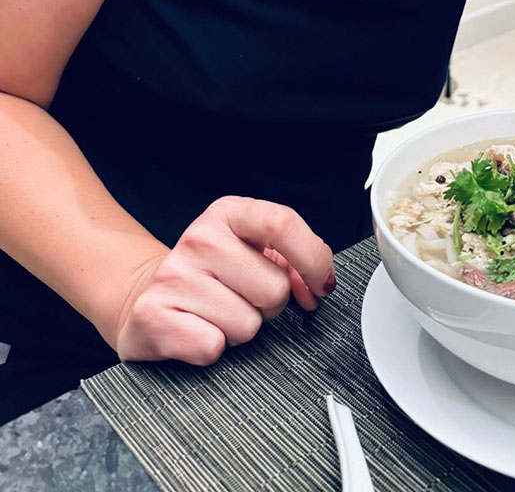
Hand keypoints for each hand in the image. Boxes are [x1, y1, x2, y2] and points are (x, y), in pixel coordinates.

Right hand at [110, 196, 334, 364]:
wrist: (146, 294)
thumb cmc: (212, 274)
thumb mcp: (251, 250)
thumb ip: (293, 259)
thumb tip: (319, 283)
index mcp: (228, 213)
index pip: (282, 224)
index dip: (313, 259)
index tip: (321, 284)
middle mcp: (199, 238)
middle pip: (274, 288)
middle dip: (271, 305)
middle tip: (245, 298)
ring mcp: (173, 276)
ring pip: (247, 324)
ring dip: (241, 328)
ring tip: (218, 313)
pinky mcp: (153, 316)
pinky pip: (213, 347)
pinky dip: (212, 348)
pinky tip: (197, 329)